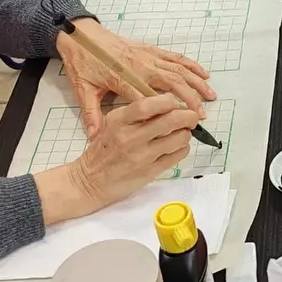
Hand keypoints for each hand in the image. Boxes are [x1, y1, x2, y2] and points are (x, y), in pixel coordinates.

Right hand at [35, 95, 201, 223]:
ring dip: (187, 133)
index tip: (175, 102)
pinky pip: (177, 156)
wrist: (89, 181)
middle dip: (188, 116)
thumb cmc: (103, 149)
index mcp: (120, 121)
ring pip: (179, 138)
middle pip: (171, 120)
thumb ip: (136, 113)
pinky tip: (177, 147)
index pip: (150, 104)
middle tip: (192, 117)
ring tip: (183, 133)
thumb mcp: (112, 124)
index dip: (169, 101)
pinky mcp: (150, 172)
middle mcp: (131, 137)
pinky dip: (183, 148)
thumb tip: (167, 104)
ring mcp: (142, 156)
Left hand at [58, 18, 214, 136]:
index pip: (148, 98)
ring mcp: (148, 56)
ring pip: (178, 69)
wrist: (81, 35)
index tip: (179, 125)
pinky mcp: (151, 49)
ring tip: (210, 96)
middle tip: (200, 115)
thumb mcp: (83, 89)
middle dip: (189, 98)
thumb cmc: (83, 62)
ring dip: (196, 82)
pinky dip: (191, 65)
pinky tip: (203, 74)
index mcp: (123, 78)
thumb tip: (94, 137)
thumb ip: (91, 114)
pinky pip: (176, 57)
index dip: (165, 112)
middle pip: (171, 82)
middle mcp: (140, 66)